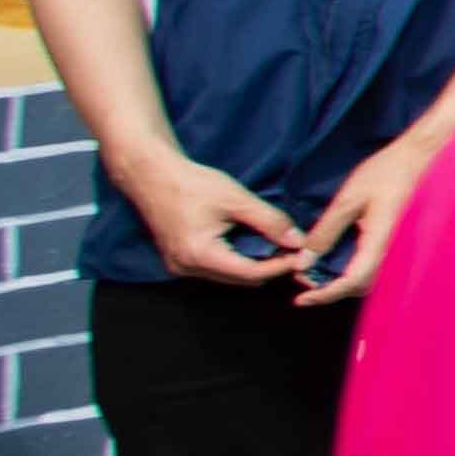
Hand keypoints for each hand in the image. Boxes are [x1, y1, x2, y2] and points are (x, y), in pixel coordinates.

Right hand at [107, 144, 307, 288]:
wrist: (152, 176)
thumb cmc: (193, 184)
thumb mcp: (237, 199)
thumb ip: (270, 221)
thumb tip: (299, 241)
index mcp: (199, 254)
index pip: (250, 273)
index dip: (280, 266)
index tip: (302, 254)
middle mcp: (186, 268)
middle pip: (240, 279)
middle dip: (269, 267)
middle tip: (292, 250)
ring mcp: (180, 267)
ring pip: (229, 277)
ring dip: (252, 265)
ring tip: (274, 245)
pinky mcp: (178, 261)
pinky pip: (215, 270)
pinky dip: (235, 261)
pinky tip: (249, 243)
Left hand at [291, 124, 453, 304]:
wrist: (423, 157)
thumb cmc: (387, 173)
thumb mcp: (348, 199)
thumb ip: (325, 231)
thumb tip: (303, 261)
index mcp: (380, 242)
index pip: (351, 281)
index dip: (325, 294)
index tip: (301, 299)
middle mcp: (393, 252)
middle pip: (360, 287)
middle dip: (330, 290)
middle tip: (303, 279)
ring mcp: (400, 249)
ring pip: (370, 280)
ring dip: (343, 283)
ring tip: (318, 272)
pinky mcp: (400, 243)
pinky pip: (376, 268)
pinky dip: (355, 272)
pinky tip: (341, 261)